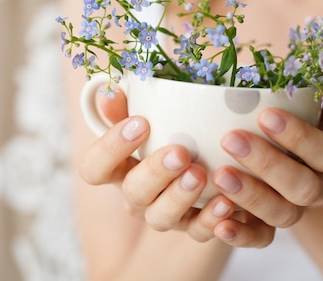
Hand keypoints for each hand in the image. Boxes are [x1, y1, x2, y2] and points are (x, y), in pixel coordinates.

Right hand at [77, 90, 240, 242]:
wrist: (214, 158)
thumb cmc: (175, 129)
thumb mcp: (153, 113)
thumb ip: (132, 102)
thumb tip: (112, 90)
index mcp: (120, 167)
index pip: (95, 167)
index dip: (110, 149)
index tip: (140, 123)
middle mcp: (137, 195)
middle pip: (132, 193)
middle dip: (155, 173)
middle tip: (180, 152)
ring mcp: (165, 214)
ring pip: (161, 218)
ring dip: (180, 197)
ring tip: (201, 174)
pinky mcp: (194, 227)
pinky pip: (199, 232)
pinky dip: (212, 219)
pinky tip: (227, 202)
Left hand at [209, 84, 322, 244]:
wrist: (298, 148)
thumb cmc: (310, 113)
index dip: (298, 137)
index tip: (265, 114)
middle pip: (305, 188)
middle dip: (268, 164)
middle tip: (231, 140)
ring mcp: (298, 209)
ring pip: (284, 214)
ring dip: (251, 197)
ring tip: (220, 175)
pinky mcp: (271, 224)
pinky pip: (262, 238)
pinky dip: (242, 236)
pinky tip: (220, 226)